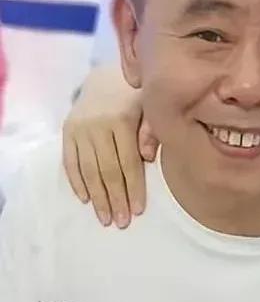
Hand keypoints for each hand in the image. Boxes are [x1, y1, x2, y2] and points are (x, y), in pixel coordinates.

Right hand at [62, 65, 157, 227]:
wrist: (105, 79)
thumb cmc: (135, 99)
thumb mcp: (150, 108)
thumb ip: (152, 131)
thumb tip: (147, 158)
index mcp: (122, 120)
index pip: (128, 162)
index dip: (133, 188)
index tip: (138, 210)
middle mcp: (97, 125)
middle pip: (107, 170)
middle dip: (115, 199)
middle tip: (121, 222)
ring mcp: (79, 129)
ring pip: (88, 170)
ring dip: (97, 197)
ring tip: (105, 219)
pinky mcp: (67, 131)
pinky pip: (70, 162)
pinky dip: (77, 182)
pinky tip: (85, 200)